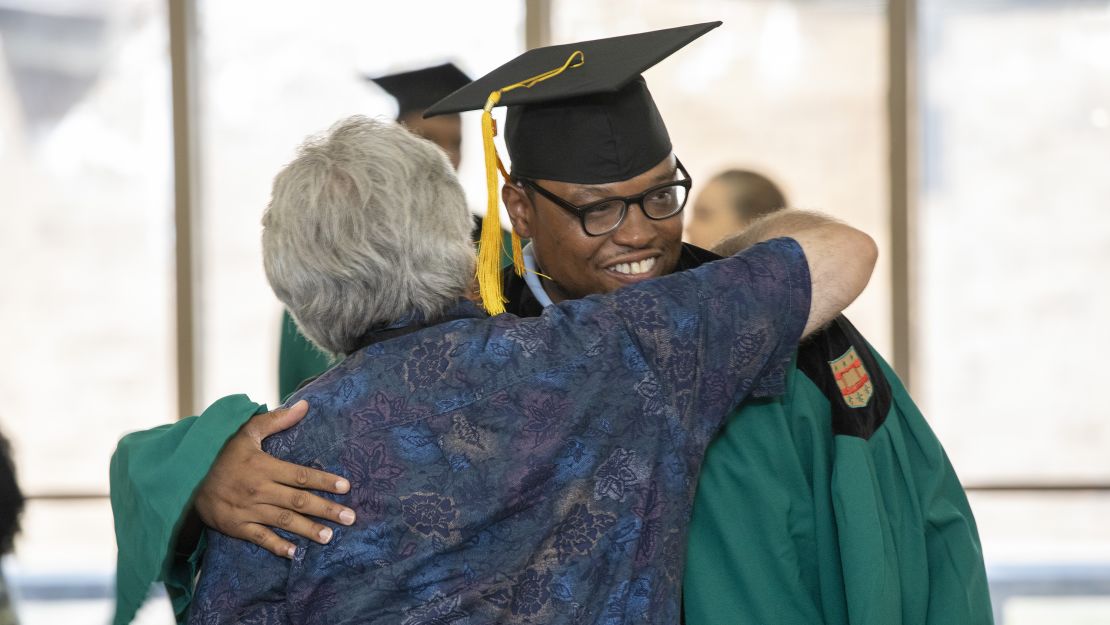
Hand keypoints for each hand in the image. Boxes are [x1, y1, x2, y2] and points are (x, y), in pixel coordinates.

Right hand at [194, 400, 354, 557]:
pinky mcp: (236, 526)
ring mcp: (247, 510)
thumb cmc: (220, 452)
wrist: (184, 477)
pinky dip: (277, 546)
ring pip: (284, 521)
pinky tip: (295, 553)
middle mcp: (258, 489)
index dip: (325, 481)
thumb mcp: (246, 431)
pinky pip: (260, 538)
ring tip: (330, 536)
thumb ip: (276, 420)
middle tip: (350, 517)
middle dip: (326, 509)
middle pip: (299, 501)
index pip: (301, 475)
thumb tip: (305, 405)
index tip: (346, 487)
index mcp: (264, 466)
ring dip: (308, 529)